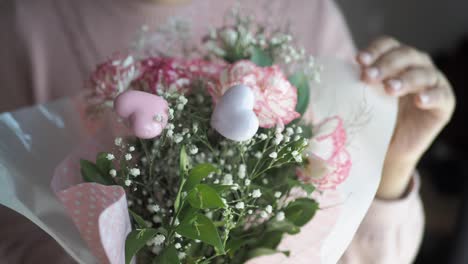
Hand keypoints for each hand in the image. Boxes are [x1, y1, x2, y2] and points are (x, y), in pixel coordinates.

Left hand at [357, 36, 454, 198]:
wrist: (388, 148)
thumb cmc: (373, 119)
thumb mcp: (363, 99)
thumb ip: (356, 84)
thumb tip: (331, 76)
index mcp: (395, 59)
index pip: (387, 45)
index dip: (374, 50)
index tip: (358, 60)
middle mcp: (416, 65)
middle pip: (404, 55)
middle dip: (385, 64)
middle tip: (368, 77)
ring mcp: (433, 82)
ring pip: (422, 73)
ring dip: (405, 79)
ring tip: (389, 88)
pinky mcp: (444, 102)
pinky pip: (440, 96)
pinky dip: (430, 96)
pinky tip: (419, 100)